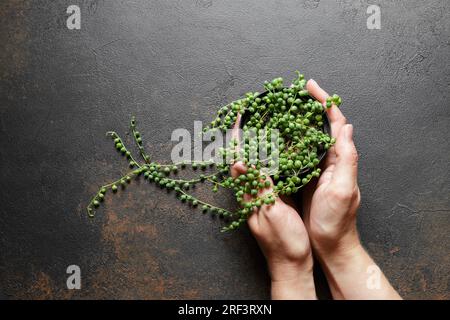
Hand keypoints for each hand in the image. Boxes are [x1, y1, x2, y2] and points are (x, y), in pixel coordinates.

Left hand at [230, 117, 315, 298]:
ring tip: (265, 126)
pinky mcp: (275, 200)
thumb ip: (257, 186)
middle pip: (247, 158)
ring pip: (258, 165)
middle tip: (252, 115)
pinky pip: (270, 175)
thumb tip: (238, 160)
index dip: (239, 136)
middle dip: (248, 136)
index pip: (240, 158)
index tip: (241, 115)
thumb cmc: (283, 242)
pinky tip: (280, 152)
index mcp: (249, 194)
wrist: (292, 264)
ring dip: (260, 145)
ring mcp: (263, 196)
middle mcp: (253, 193)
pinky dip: (273, 159)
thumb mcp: (270, 211)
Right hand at [302, 79, 400, 299]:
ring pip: (307, 138)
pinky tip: (276, 137)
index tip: (309, 86)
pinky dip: (288, 141)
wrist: (329, 244)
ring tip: (282, 108)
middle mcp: (330, 160)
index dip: (323, 102)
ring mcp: (317, 168)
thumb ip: (347, 159)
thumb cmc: (336, 221)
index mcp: (340, 158)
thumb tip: (347, 127)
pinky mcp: (305, 178)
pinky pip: (297, 153)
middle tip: (293, 92)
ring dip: (297, 121)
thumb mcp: (343, 190)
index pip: (335, 123)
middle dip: (309, 106)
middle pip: (321, 126)